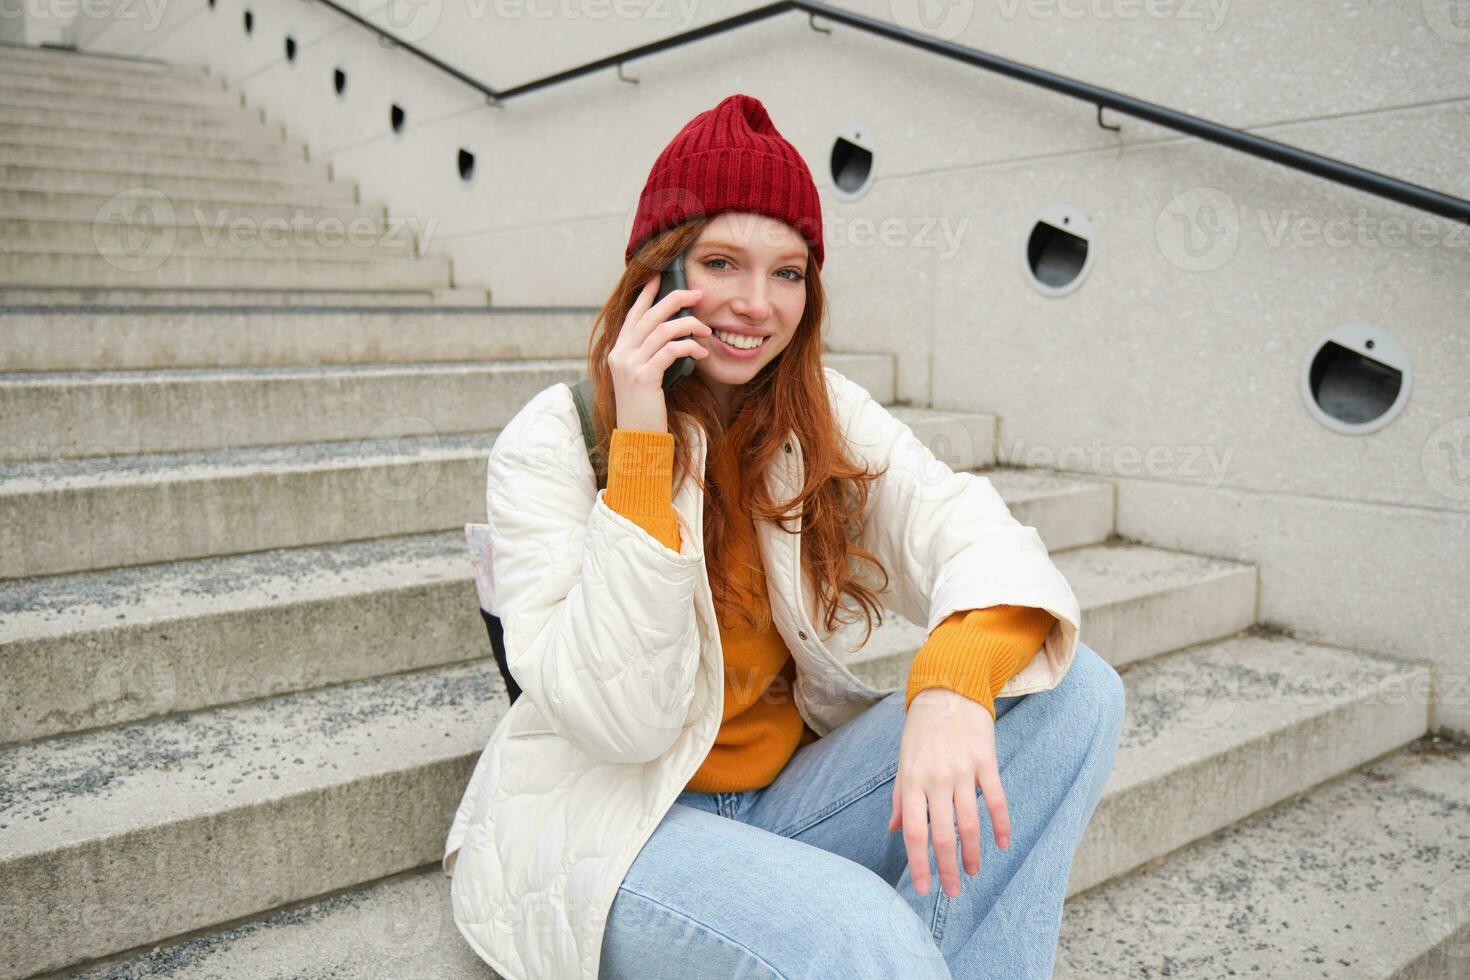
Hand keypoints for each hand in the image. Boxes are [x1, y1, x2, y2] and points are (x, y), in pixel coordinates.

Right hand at [608, 276, 710, 431]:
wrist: (637, 438)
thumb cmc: (646, 409)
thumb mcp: (645, 378)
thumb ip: (652, 356)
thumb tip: (675, 336)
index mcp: (619, 352)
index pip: (632, 315)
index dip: (646, 295)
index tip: (659, 277)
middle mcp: (620, 354)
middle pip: (649, 316)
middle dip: (675, 300)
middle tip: (698, 294)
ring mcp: (629, 365)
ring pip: (662, 331)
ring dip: (689, 325)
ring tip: (706, 330)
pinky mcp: (643, 377)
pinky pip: (670, 351)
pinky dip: (689, 347)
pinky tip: (701, 352)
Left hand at [887, 688, 1009, 898]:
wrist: (948, 690)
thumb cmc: (922, 730)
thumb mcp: (903, 761)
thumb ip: (901, 797)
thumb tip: (894, 829)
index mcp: (911, 780)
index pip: (914, 832)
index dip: (919, 864)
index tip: (923, 889)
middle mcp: (935, 778)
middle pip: (943, 834)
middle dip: (947, 869)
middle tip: (953, 892)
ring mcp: (962, 770)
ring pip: (970, 822)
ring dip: (973, 853)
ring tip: (973, 872)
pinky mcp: (985, 762)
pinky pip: (996, 800)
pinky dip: (1001, 825)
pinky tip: (1002, 844)